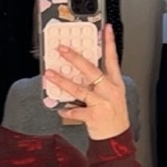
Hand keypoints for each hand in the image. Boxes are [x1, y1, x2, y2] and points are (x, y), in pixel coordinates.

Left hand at [45, 25, 130, 140]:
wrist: (117, 138)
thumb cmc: (114, 115)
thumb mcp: (113, 95)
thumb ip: (100, 82)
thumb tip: (80, 69)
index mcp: (115, 83)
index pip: (112, 59)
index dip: (109, 43)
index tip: (105, 28)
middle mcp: (109, 91)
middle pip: (91, 70)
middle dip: (75, 58)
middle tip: (62, 49)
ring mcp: (102, 103)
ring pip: (79, 89)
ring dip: (62, 81)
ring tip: (50, 74)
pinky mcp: (94, 116)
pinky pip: (76, 111)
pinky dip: (67, 111)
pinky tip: (60, 109)